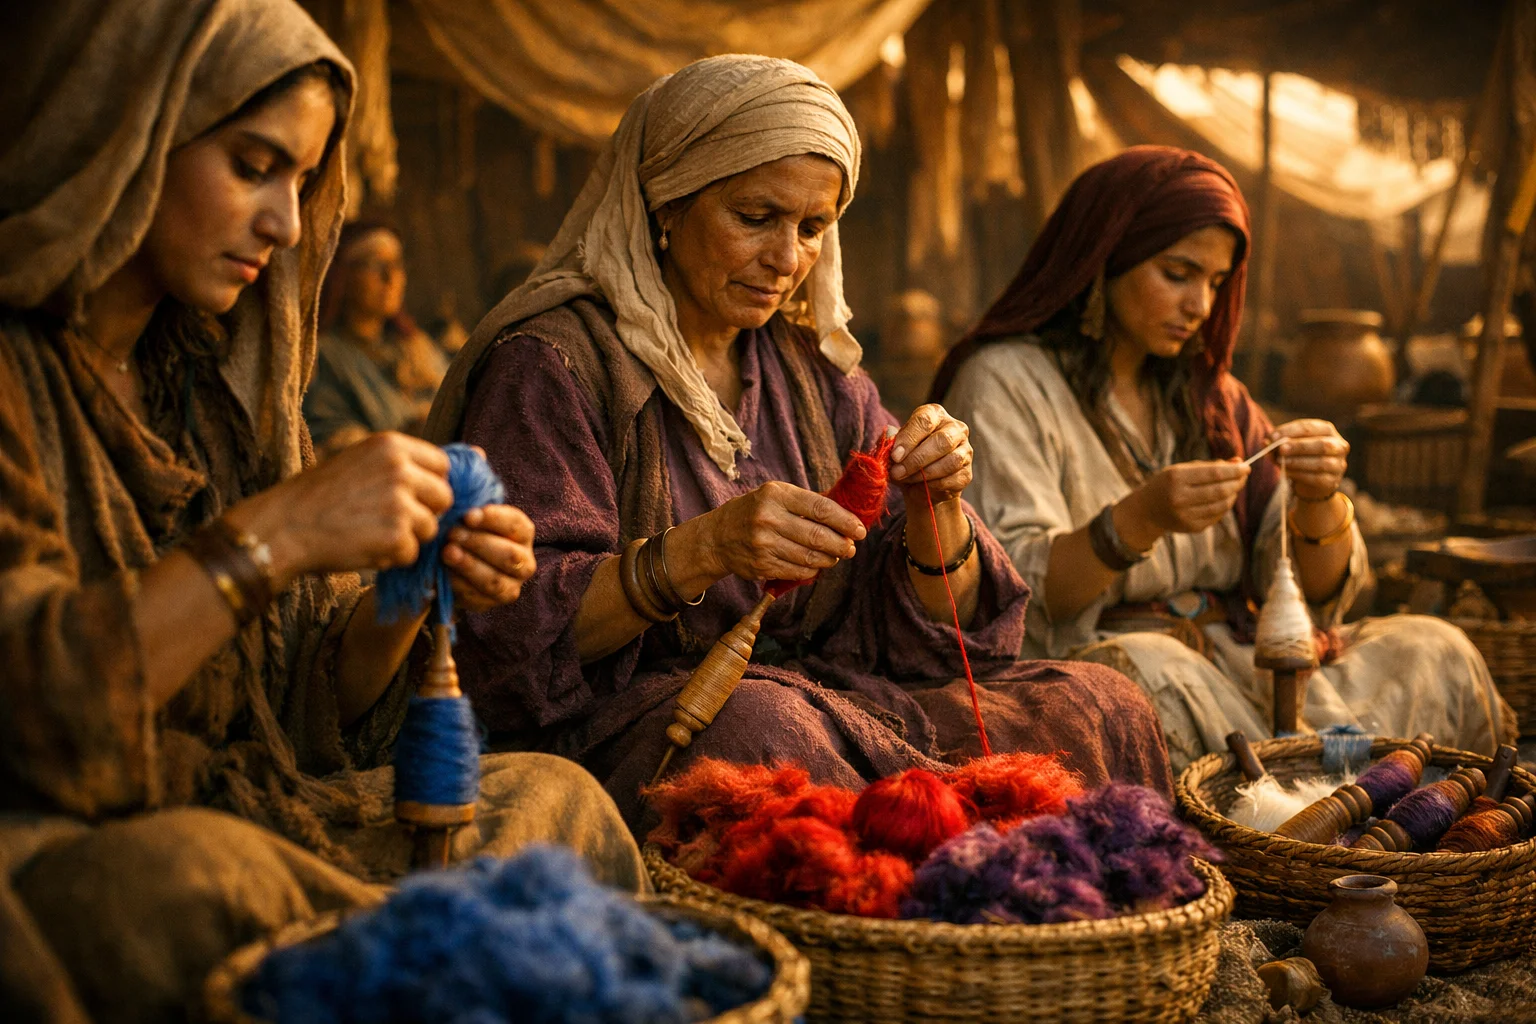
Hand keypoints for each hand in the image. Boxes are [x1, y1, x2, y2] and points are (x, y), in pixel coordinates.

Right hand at [227, 432, 452, 584]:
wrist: (281, 528)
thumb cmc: (320, 496)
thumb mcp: (362, 461)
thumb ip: (408, 462)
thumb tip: (479, 454)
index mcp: (392, 446)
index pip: (443, 465)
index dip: (429, 485)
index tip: (408, 495)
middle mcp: (400, 470)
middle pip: (444, 498)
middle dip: (423, 513)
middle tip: (386, 518)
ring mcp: (400, 505)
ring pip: (430, 528)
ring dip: (407, 537)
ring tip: (368, 531)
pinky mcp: (397, 538)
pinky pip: (412, 553)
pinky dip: (391, 557)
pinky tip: (361, 546)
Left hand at [444, 504, 536, 611]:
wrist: (453, 561)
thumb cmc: (465, 529)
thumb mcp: (469, 516)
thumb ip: (468, 508)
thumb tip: (458, 497)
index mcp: (523, 534)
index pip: (515, 525)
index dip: (493, 519)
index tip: (467, 515)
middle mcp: (524, 562)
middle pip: (510, 555)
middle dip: (479, 544)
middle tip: (452, 534)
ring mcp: (511, 586)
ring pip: (496, 581)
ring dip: (470, 566)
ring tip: (447, 553)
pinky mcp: (491, 603)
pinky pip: (478, 598)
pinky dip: (459, 584)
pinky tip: (444, 572)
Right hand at [695, 480, 865, 582]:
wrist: (717, 537)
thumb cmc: (754, 511)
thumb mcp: (774, 495)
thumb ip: (805, 503)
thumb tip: (845, 518)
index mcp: (775, 494)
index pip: (820, 508)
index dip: (845, 521)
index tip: (860, 530)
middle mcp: (768, 518)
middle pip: (818, 536)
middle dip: (842, 545)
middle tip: (851, 548)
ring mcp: (764, 544)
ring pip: (810, 557)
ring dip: (829, 559)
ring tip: (836, 556)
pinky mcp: (762, 565)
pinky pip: (797, 571)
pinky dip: (812, 570)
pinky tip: (816, 565)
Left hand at [889, 404, 972, 503]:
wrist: (921, 488)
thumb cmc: (906, 461)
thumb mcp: (894, 450)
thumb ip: (890, 442)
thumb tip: (889, 436)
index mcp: (935, 414)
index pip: (925, 420)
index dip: (909, 438)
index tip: (895, 455)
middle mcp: (955, 428)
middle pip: (941, 440)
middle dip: (916, 459)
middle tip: (897, 472)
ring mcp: (965, 450)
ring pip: (950, 461)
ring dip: (924, 473)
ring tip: (906, 479)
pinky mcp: (967, 473)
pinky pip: (953, 479)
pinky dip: (933, 485)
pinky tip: (921, 485)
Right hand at [1122, 459, 1249, 540]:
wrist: (1147, 510)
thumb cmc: (1169, 484)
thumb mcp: (1182, 469)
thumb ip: (1210, 466)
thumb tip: (1240, 462)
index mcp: (1175, 478)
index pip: (1214, 474)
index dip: (1234, 471)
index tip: (1246, 467)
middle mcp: (1179, 498)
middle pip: (1220, 490)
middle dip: (1237, 482)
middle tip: (1243, 476)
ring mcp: (1185, 515)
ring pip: (1222, 505)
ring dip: (1233, 495)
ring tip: (1234, 487)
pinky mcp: (1192, 527)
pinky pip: (1217, 515)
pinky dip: (1225, 506)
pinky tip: (1223, 499)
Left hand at [1271, 419, 1348, 499]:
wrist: (1310, 483)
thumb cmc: (1299, 458)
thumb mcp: (1288, 449)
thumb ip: (1277, 445)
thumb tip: (1266, 441)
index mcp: (1327, 431)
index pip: (1311, 427)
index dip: (1290, 430)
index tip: (1273, 436)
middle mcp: (1338, 446)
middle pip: (1322, 444)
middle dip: (1299, 446)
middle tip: (1281, 449)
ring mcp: (1338, 464)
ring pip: (1321, 462)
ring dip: (1298, 462)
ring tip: (1281, 461)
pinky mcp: (1333, 481)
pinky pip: (1318, 478)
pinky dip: (1300, 475)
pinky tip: (1287, 472)